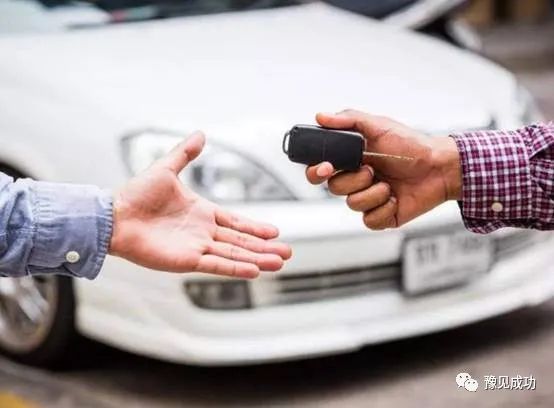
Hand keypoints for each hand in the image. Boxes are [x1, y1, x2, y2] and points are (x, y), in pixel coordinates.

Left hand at [110, 132, 291, 277]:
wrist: (115, 215)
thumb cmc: (136, 194)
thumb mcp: (166, 168)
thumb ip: (185, 154)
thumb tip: (200, 133)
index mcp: (202, 212)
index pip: (236, 222)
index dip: (255, 228)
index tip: (275, 231)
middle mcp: (203, 232)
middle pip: (240, 241)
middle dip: (264, 247)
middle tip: (287, 252)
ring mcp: (196, 247)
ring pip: (234, 254)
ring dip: (257, 259)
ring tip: (279, 262)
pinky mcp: (186, 260)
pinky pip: (216, 264)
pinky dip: (236, 268)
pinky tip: (254, 270)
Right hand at [306, 110, 461, 229]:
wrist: (440, 168)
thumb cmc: (412, 145)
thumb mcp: (379, 126)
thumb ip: (349, 120)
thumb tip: (321, 117)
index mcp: (351, 160)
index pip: (320, 169)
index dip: (316, 171)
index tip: (326, 167)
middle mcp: (357, 180)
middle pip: (333, 188)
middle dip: (353, 180)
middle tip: (371, 170)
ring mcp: (369, 199)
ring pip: (352, 204)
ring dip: (373, 193)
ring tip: (390, 184)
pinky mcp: (382, 216)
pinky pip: (370, 220)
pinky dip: (384, 208)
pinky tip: (396, 198)